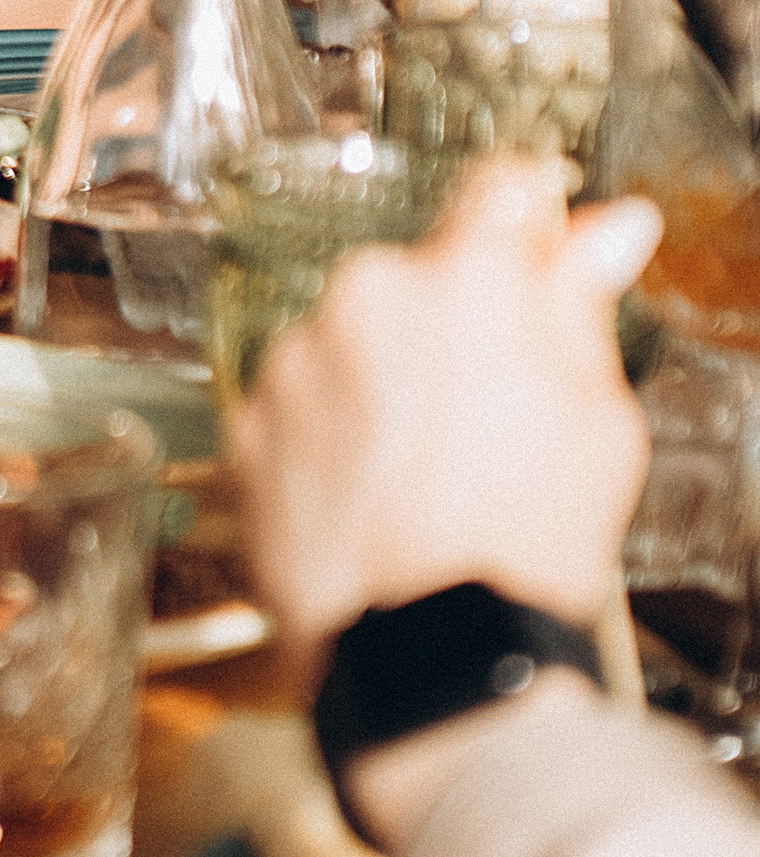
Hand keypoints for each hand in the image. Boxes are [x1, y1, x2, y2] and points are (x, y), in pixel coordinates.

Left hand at [231, 155, 659, 646]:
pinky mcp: (249, 420)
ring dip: (381, 385)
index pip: (498, 195)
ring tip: (427, 480)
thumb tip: (606, 230)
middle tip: (487, 422)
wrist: (434, 661)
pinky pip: (300, 405)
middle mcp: (368, 296)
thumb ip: (584, 305)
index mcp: (465, 281)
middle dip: (447, 331)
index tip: (533, 244)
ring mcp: (298, 358)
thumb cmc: (526, 550)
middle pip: (417, 284)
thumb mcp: (599, 422)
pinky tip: (373, 498)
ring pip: (351, 344)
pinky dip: (328, 437)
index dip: (523, 222)